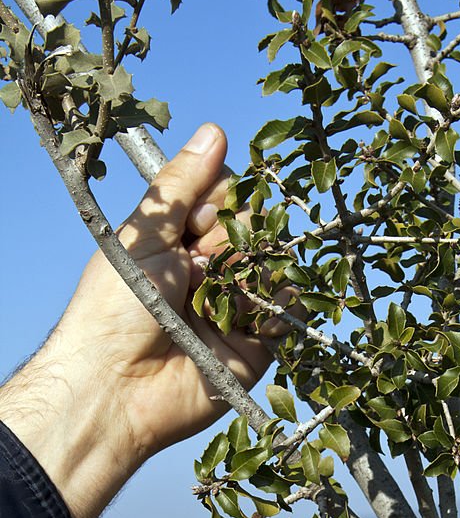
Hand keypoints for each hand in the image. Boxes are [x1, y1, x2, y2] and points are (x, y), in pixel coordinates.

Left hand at [0, 123, 280, 517]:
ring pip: (272, 267)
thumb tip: (215, 131)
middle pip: (252, 231)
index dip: (222, 199)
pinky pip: (285, 312)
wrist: (115, 386)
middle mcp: (209, 275)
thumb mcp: (146, 235)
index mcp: (178, 245)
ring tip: (223, 288)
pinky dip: (277, 304)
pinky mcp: (254, 347)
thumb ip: (182, 186)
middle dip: (238, 236)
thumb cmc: (117, 307)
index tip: (203, 214)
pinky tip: (255, 307)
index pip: (223, 202)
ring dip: (255, 269)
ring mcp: (233, 310)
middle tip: (204, 260)